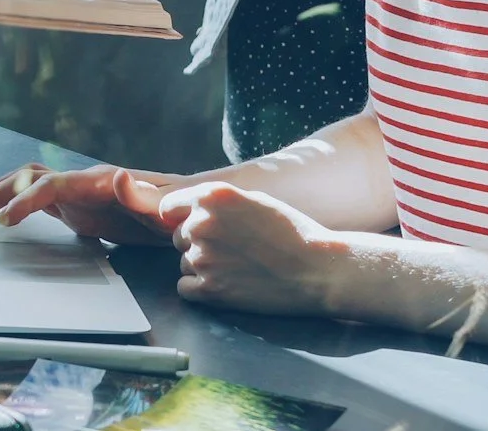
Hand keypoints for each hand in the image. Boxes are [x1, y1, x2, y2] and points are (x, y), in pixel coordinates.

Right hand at [0, 163, 182, 245]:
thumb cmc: (179, 209)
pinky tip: (0, 220)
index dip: (24, 201)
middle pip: (28, 180)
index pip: (50, 185)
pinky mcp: (78, 208)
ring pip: (27, 187)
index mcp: (98, 181)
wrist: (188, 210)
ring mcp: (77, 194)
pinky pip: (38, 202)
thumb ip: (143, 194)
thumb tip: (119, 176)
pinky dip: (15, 207)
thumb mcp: (165, 206)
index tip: (4, 220)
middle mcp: (81, 182)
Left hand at [158, 182, 343, 315]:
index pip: (169, 208)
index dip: (182, 218)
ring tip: (238, 268)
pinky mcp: (209, 290)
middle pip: (179, 237)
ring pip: (185, 263)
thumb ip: (218, 201)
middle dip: (199, 243)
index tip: (199, 228)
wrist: (317, 270)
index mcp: (210, 197)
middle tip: (232, 251)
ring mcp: (202, 258)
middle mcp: (200, 224)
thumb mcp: (254, 199)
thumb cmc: (291, 232)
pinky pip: (185, 288)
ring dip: (203, 267)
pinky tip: (227, 285)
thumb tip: (191, 209)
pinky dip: (201, 289)